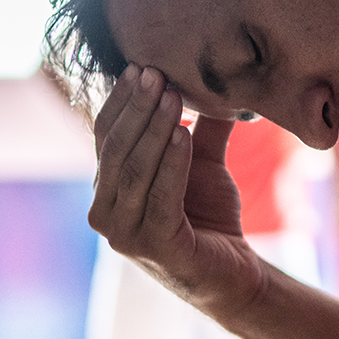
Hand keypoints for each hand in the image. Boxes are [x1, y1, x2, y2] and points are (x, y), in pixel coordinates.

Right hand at [89, 64, 263, 315]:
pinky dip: (171, 163)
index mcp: (109, 186)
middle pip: (115, 148)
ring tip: (172, 96)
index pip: (106, 135)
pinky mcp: (151, 247)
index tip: (141, 66)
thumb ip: (202, 125)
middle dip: (136, 107)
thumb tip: (215, 76)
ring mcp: (122, 233)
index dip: (121, 100)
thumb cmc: (210, 216)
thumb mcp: (203, 162)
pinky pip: (158, 196)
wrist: (234, 272)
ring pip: (133, 170)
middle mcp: (105, 210)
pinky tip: (183, 135)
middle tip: (155, 73)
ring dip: (152, 129)